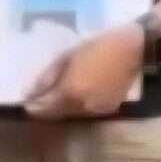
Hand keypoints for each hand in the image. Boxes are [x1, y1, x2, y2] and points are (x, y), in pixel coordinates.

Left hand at [24, 24, 145, 119]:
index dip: (33, 106)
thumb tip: (29, 93)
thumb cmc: (98, 46)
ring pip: (72, 115)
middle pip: (57, 114)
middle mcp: (83, 107)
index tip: (26, 101)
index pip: (44, 109)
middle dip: (47, 108)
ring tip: (58, 95)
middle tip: (39, 98)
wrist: (134, 49)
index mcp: (70, 93)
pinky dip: (79, 106)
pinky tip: (78, 94)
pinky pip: (87, 112)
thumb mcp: (67, 56)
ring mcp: (97, 110)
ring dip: (63, 108)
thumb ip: (47, 77)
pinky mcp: (109, 110)